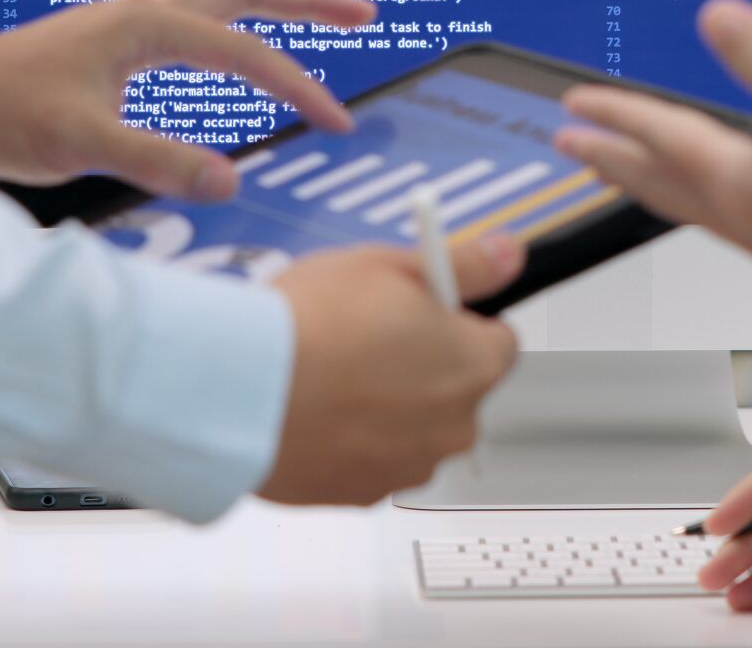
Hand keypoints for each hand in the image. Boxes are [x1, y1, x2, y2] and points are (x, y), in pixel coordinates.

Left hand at [0, 0, 373, 199]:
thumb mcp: (77, 144)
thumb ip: (156, 161)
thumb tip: (232, 183)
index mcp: (143, 25)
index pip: (245, 52)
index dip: (299, 87)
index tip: (340, 125)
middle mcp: (141, 11)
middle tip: (365, 14)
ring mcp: (126, 23)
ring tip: (321, 11)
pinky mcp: (110, 43)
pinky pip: (192, 14)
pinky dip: (232, 19)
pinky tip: (234, 40)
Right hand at [256, 237, 524, 504]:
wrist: (242, 389)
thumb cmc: (313, 324)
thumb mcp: (390, 265)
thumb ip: (464, 265)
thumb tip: (509, 256)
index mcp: (474, 367)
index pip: (497, 342)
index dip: (456, 321)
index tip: (420, 309)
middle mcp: (453, 428)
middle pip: (455, 391)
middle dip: (421, 368)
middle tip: (365, 337)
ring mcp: (407, 468)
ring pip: (411, 430)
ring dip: (385, 409)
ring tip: (330, 375)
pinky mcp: (359, 495)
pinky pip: (367, 462)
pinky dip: (348, 442)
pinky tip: (313, 411)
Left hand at [552, 0, 751, 311]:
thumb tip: (717, 15)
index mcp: (738, 179)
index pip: (660, 136)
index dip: (616, 111)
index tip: (575, 102)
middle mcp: (740, 215)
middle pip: (655, 181)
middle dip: (608, 158)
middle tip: (569, 146)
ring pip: (684, 208)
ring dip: (645, 185)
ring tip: (626, 175)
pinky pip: (722, 225)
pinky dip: (696, 207)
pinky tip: (722, 206)